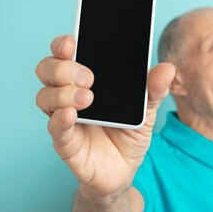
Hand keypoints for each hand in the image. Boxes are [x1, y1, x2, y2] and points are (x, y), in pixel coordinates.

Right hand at [35, 35, 174, 199]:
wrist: (125, 170)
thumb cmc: (128, 133)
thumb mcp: (147, 109)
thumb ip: (155, 90)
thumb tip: (168, 69)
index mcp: (85, 79)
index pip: (64, 54)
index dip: (63, 44)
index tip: (71, 42)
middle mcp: (68, 94)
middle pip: (47, 70)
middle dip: (63, 67)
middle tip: (88, 76)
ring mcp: (64, 118)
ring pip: (45, 97)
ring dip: (63, 92)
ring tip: (88, 98)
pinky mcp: (65, 143)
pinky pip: (54, 128)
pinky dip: (60, 118)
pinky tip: (71, 114)